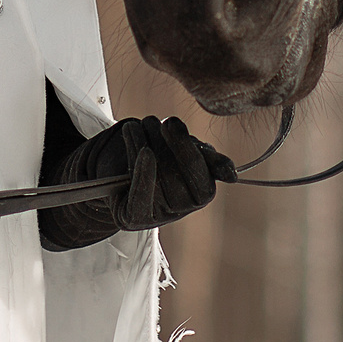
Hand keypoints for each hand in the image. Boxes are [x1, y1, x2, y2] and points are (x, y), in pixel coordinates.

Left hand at [38, 115, 233, 249]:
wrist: (112, 170)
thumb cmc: (156, 156)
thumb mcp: (183, 151)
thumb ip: (207, 158)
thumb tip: (231, 174)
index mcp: (200, 193)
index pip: (204, 175)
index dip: (188, 149)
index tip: (173, 125)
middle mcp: (180, 209)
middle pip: (177, 174)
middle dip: (166, 143)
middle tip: (161, 123)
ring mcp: (155, 216)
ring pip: (156, 176)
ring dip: (144, 143)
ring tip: (136, 128)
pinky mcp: (132, 218)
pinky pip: (141, 198)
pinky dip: (143, 173)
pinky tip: (143, 152)